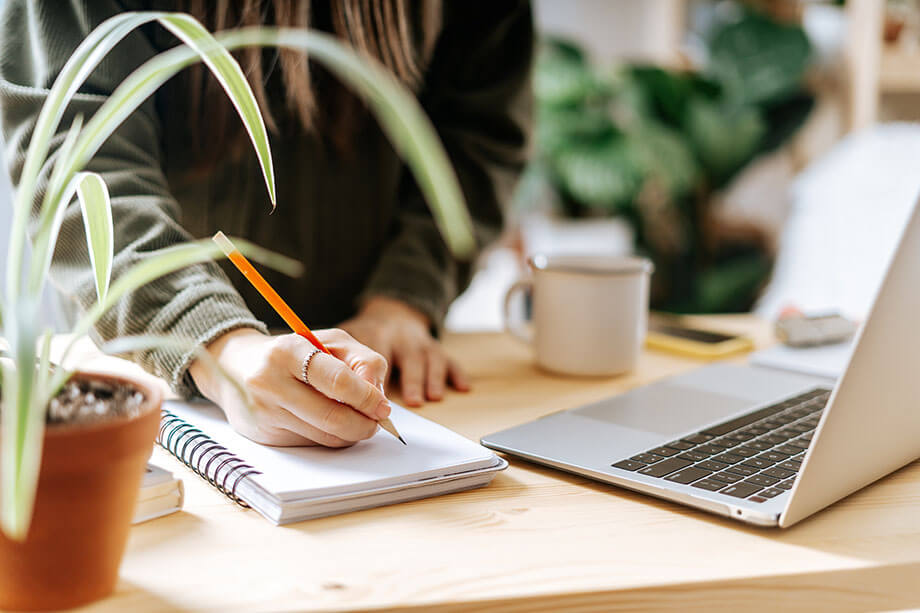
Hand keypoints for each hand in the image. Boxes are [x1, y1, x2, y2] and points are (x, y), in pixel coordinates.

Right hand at [189, 328, 389, 446]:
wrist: (235, 366)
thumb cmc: (294, 352)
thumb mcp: (330, 341)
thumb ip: (362, 361)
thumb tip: (379, 396)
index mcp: (289, 351)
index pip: (337, 380)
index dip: (367, 397)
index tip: (383, 407)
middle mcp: (271, 382)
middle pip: (332, 416)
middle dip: (364, 424)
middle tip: (377, 422)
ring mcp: (265, 412)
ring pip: (324, 436)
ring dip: (351, 434)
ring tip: (358, 421)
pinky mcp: (263, 435)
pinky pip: (311, 444)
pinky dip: (330, 437)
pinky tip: (329, 424)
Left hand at [339, 296, 469, 406]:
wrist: (388, 314)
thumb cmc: (361, 337)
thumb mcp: (343, 341)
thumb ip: (337, 363)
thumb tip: (327, 394)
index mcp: (372, 333)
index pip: (374, 355)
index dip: (374, 378)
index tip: (372, 400)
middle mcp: (398, 335)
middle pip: (407, 355)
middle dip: (409, 379)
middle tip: (408, 403)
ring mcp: (419, 340)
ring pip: (429, 357)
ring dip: (431, 377)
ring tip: (430, 397)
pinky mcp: (434, 347)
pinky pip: (449, 359)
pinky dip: (456, 373)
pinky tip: (462, 387)